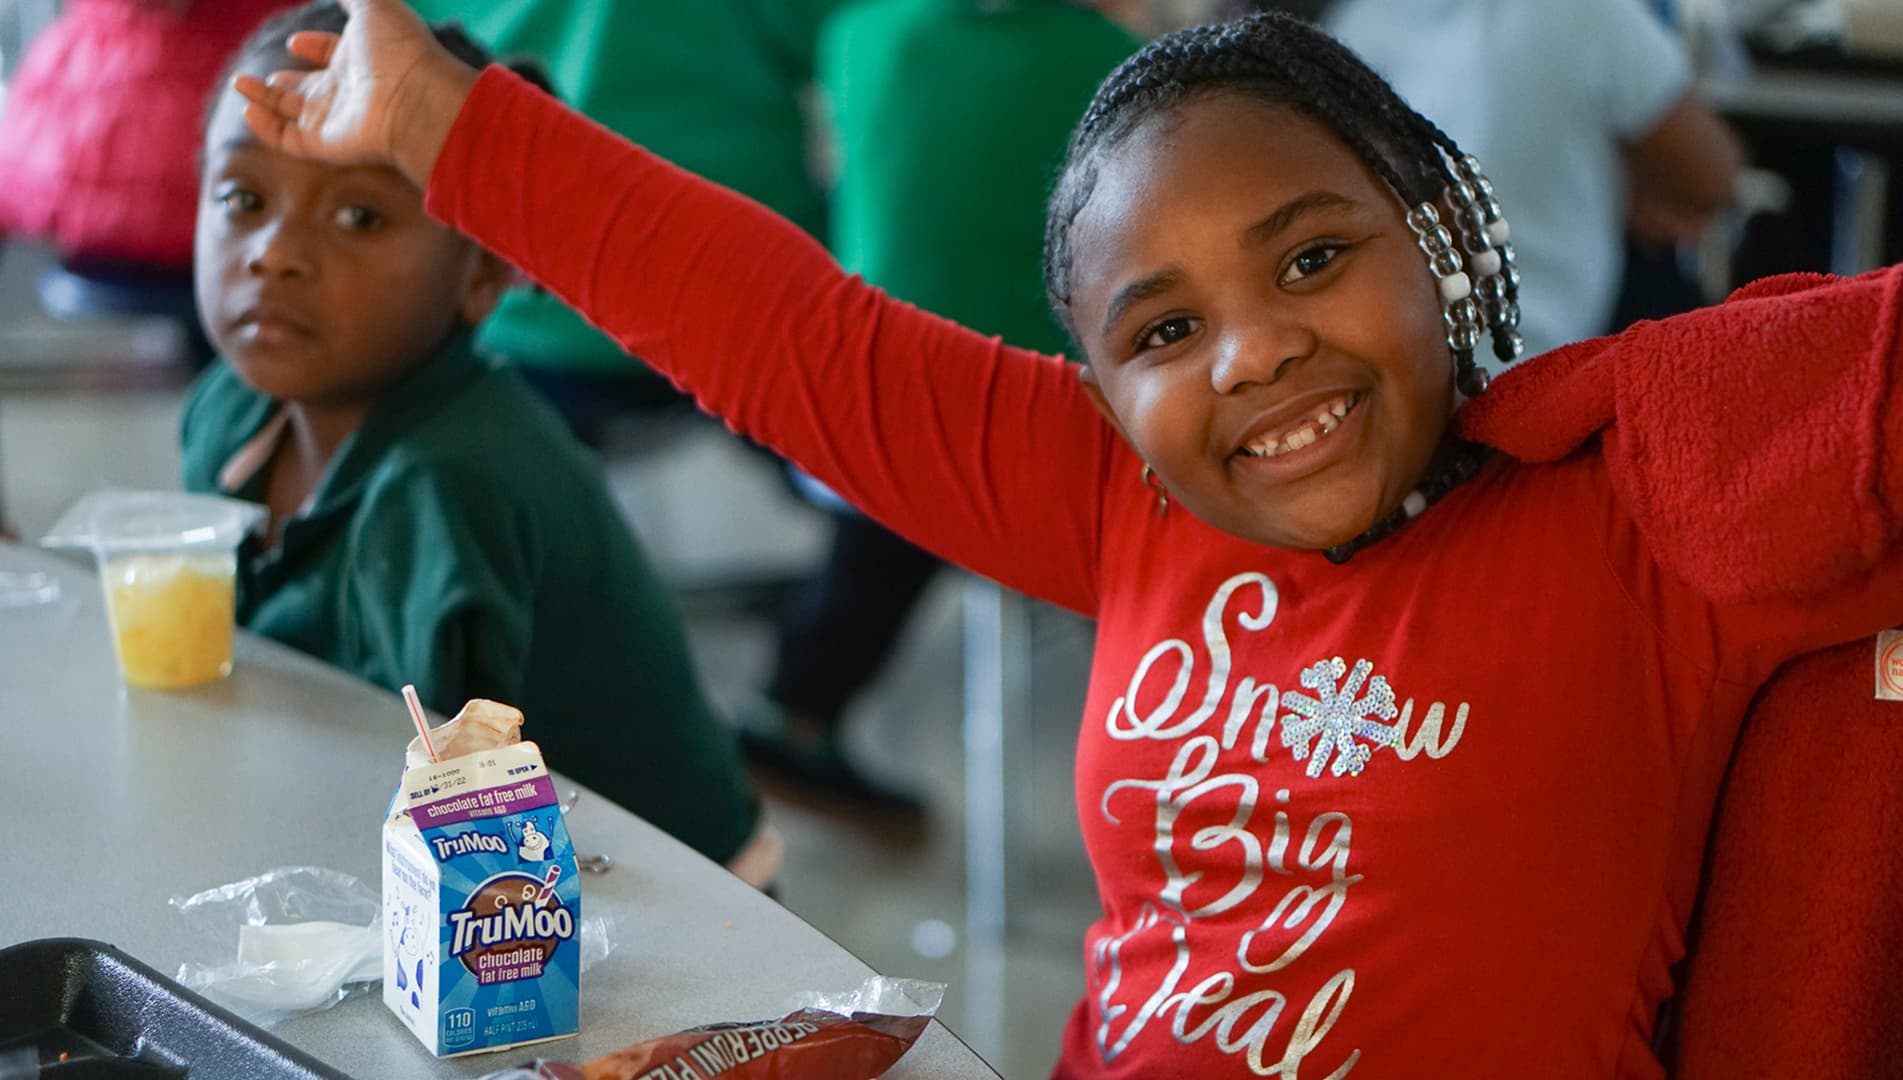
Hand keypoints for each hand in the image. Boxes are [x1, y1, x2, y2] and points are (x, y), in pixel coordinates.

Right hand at [232, 0, 477, 186]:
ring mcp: (337, 120)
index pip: (332, 56)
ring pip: (292, 114)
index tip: (296, 40)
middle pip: (309, 89)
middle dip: (283, 82)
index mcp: (361, 59)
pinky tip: (248, 111)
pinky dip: (267, 130)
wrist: (415, 97)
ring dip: (264, 100)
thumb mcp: (372, 6)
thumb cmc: (400, 49)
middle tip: (261, 75)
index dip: (314, 47)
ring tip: (240, 83)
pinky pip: (291, 141)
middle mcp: (349, 92)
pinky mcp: (328, 145)